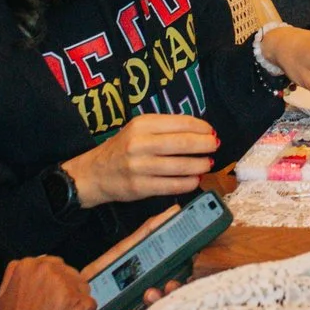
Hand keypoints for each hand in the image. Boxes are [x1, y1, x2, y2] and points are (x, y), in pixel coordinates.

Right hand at [0, 256, 96, 309]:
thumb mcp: (2, 298)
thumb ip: (14, 279)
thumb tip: (23, 272)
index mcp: (26, 266)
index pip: (49, 264)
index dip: (53, 280)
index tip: (52, 293)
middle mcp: (46, 269)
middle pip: (67, 272)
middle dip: (67, 287)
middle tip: (60, 306)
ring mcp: (63, 283)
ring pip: (80, 285)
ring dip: (76, 299)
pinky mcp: (77, 299)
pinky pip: (89, 303)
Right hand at [61, 114, 218, 204]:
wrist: (94, 173)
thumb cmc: (122, 149)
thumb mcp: (139, 130)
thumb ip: (165, 128)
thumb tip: (199, 131)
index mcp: (141, 124)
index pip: (180, 122)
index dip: (201, 127)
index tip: (211, 131)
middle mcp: (139, 144)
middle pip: (183, 143)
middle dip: (204, 145)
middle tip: (215, 146)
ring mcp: (139, 167)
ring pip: (180, 166)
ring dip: (199, 165)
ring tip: (207, 163)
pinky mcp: (140, 187)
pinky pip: (172, 186)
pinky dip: (188, 183)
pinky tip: (195, 179)